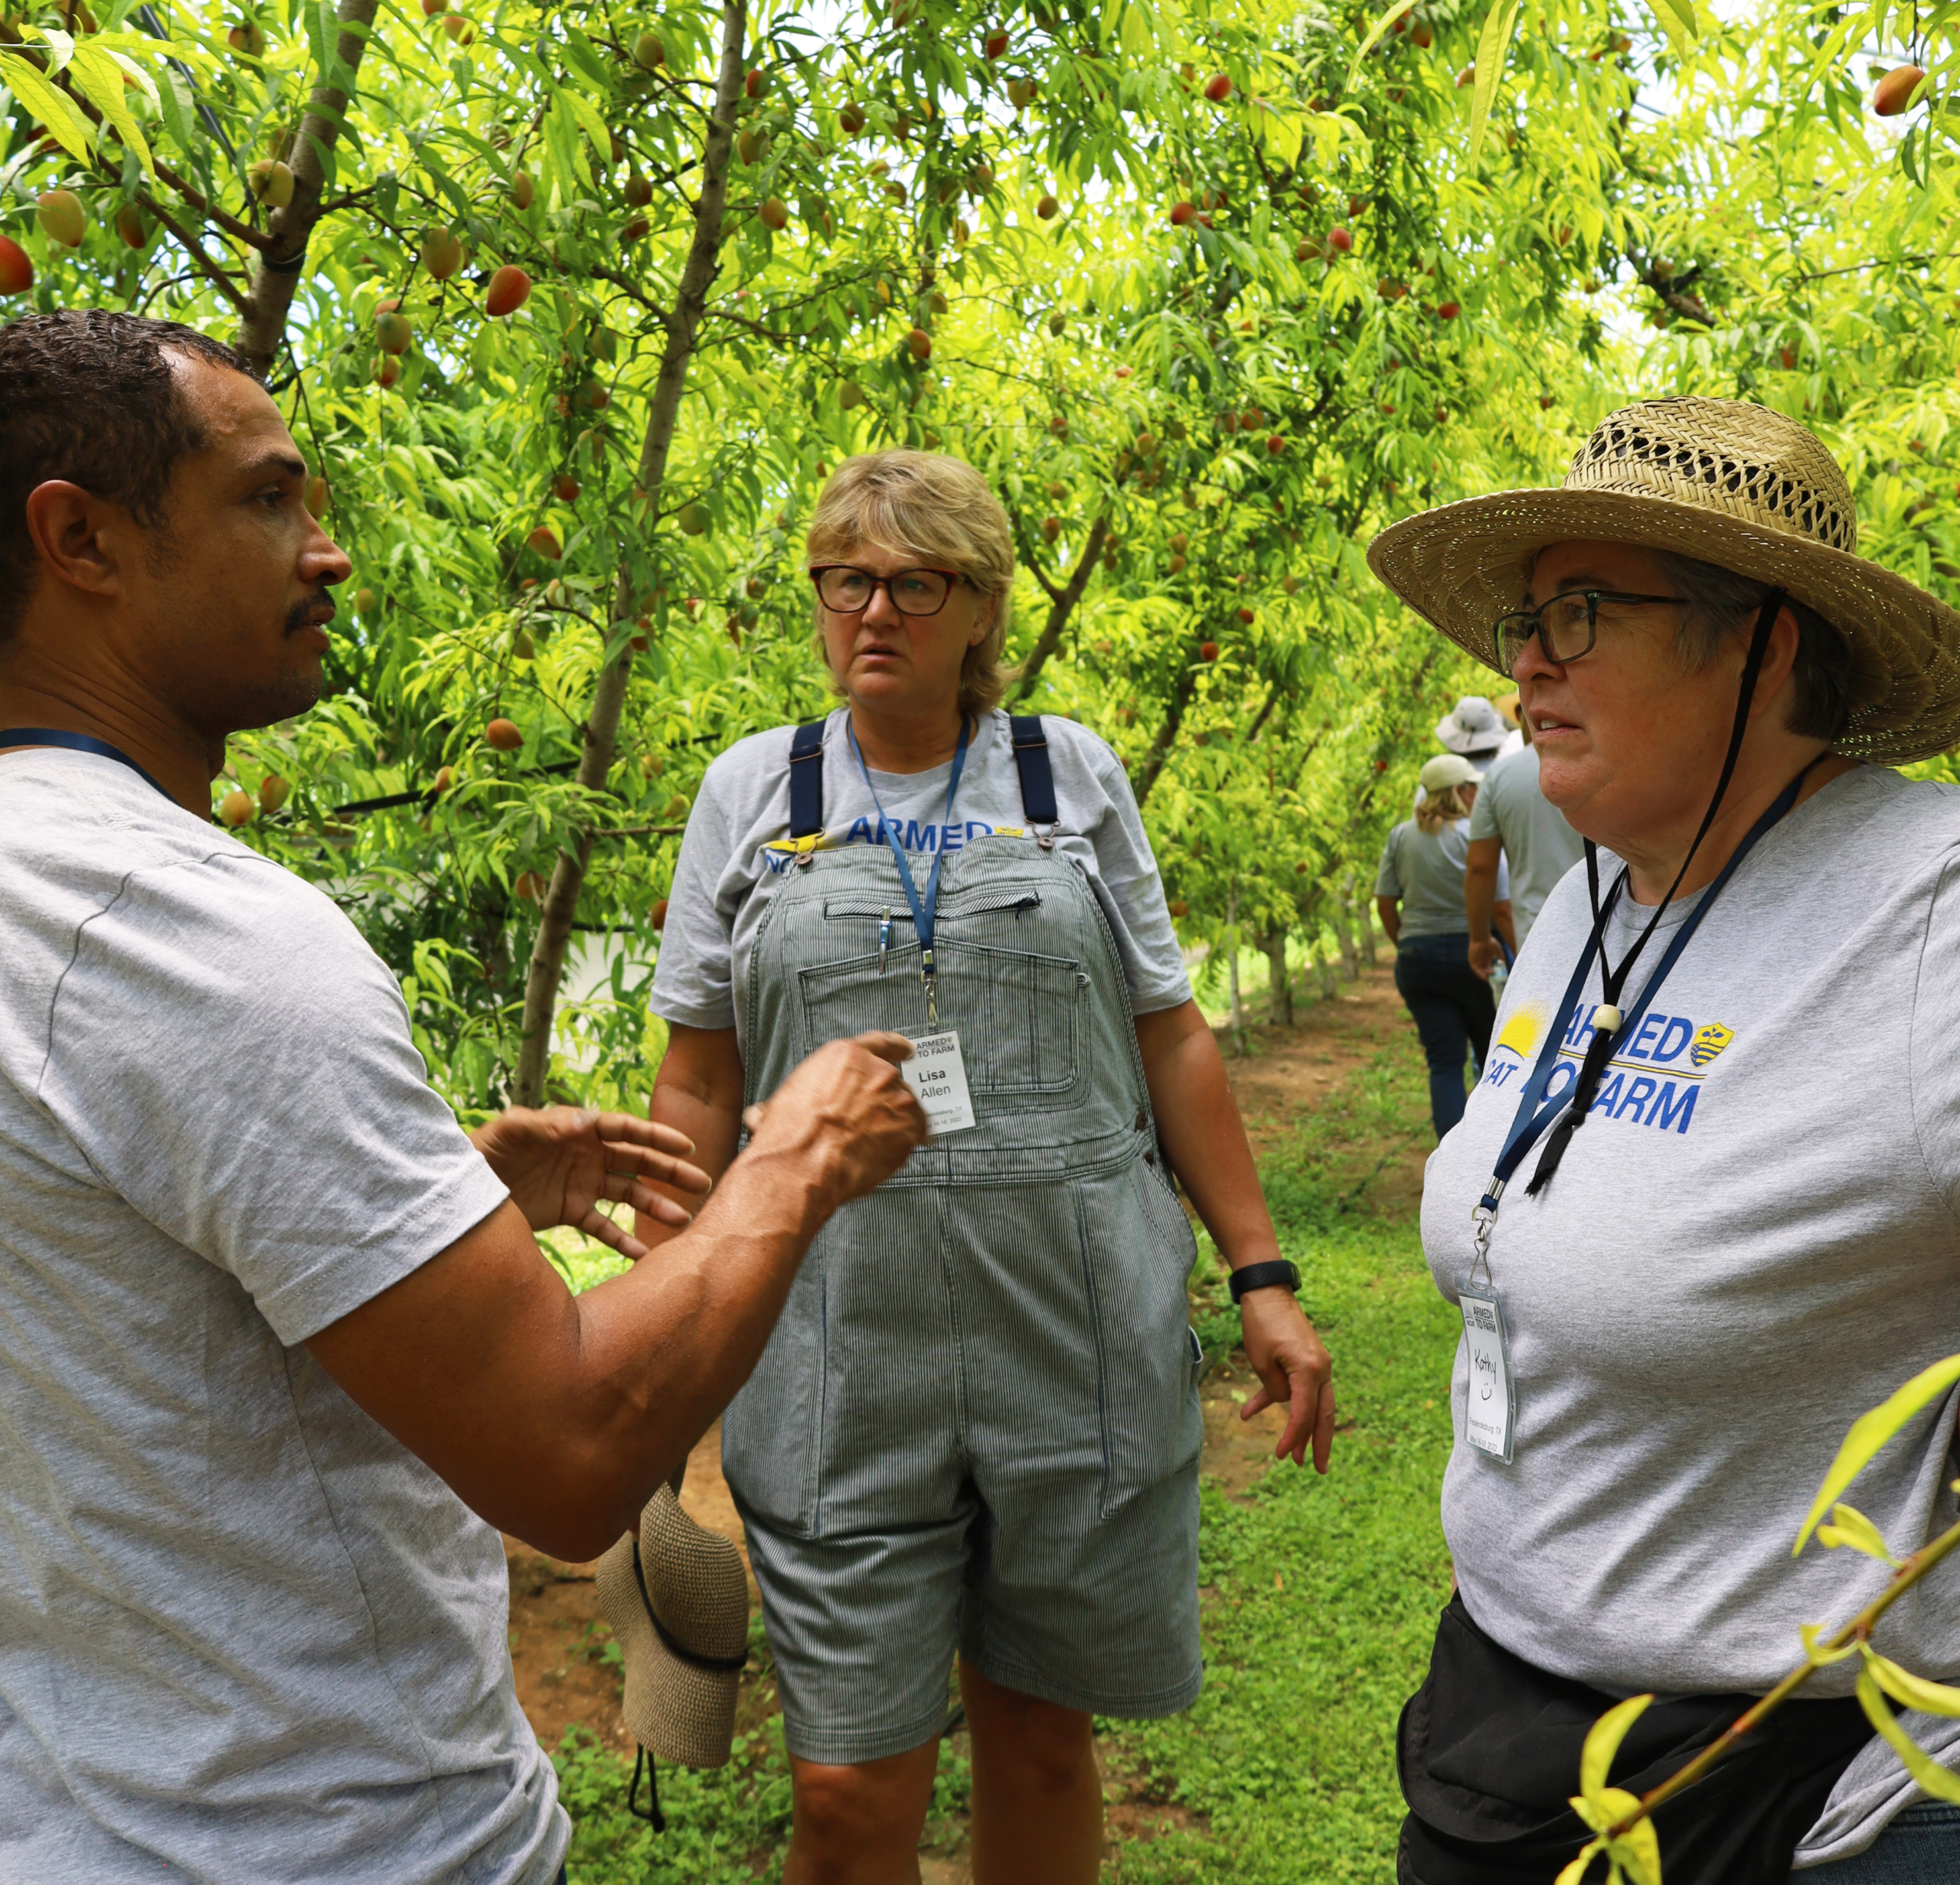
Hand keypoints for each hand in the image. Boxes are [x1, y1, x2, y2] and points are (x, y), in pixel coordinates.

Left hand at [470, 1107, 711, 1260]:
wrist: (459, 1190)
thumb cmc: (483, 1150)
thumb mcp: (509, 1131)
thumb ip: (543, 1124)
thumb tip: (583, 1124)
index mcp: (578, 1131)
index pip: (626, 1130)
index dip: (657, 1137)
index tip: (687, 1147)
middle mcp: (586, 1156)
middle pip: (637, 1162)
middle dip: (669, 1172)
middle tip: (702, 1183)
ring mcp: (581, 1185)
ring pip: (628, 1196)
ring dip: (655, 1206)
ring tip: (682, 1221)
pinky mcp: (569, 1213)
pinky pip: (603, 1228)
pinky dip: (623, 1240)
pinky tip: (644, 1255)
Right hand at [745, 1033, 927, 1204]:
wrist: (804, 1163)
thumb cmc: (792, 1134)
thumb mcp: (787, 1098)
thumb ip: (803, 1095)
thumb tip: (784, 1109)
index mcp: (846, 1056)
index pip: (880, 1044)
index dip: (896, 1048)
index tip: (906, 1050)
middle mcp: (876, 1072)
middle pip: (892, 1082)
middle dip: (882, 1101)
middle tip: (865, 1122)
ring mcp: (897, 1098)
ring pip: (905, 1108)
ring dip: (893, 1122)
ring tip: (872, 1143)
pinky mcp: (910, 1127)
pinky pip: (915, 1133)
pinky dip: (905, 1143)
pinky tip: (888, 1154)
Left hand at [1238, 1287, 1335, 1472]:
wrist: (1267, 1290)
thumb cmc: (1261, 1324)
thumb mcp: (1261, 1362)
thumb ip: (1275, 1390)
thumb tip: (1284, 1404)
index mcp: (1310, 1371)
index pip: (1304, 1414)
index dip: (1292, 1438)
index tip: (1280, 1455)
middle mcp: (1321, 1369)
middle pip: (1323, 1415)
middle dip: (1319, 1443)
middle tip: (1318, 1469)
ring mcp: (1318, 1364)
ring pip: (1315, 1404)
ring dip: (1305, 1428)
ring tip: (1296, 1456)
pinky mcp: (1309, 1359)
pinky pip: (1300, 1387)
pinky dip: (1281, 1400)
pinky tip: (1251, 1411)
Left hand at [1467, 935, 1499, 981]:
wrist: (1482, 937)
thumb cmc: (1490, 942)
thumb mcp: (1498, 951)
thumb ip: (1502, 958)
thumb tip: (1505, 964)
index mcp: (1487, 957)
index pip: (1489, 967)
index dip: (1493, 973)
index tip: (1497, 977)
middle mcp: (1481, 960)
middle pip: (1485, 970)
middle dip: (1489, 976)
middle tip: (1494, 981)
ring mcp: (1476, 961)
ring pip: (1480, 971)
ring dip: (1485, 976)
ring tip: (1491, 980)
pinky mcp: (1472, 961)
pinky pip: (1476, 970)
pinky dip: (1481, 974)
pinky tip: (1486, 977)